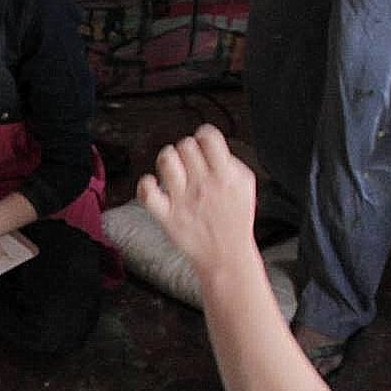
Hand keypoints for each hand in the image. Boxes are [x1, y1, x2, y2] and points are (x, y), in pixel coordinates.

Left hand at [135, 124, 258, 275]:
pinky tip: (153, 185)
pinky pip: (147, 193)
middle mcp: (202, 185)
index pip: (209, 137)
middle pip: (185, 145)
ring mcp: (182, 200)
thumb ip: (230, 162)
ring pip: (166, 160)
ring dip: (167, 160)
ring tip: (173, 169)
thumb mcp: (245, 185)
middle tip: (189, 161)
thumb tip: (213, 146)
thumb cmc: (234, 221)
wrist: (226, 255)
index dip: (204, 135)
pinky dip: (146, 185)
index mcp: (225, 176)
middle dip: (186, 149)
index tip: (203, 142)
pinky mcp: (166, 215)